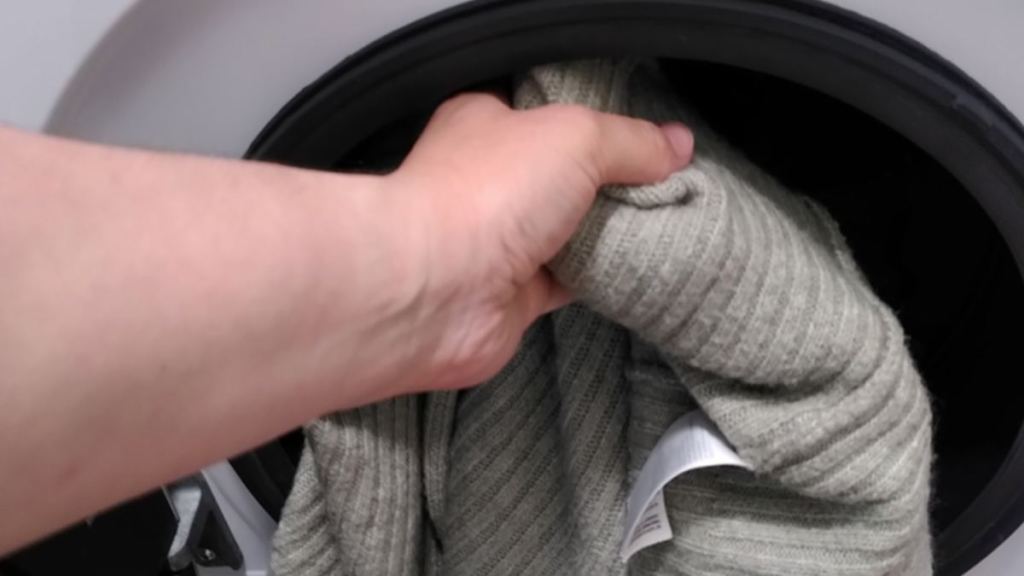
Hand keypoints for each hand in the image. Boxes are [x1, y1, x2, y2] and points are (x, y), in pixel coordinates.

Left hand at [389, 93, 693, 390]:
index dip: (601, 118)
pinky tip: (645, 267)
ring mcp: (501, 239)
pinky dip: (607, 276)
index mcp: (488, 122)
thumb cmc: (483, 194)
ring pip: (574, 229)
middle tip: (671, 183)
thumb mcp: (575, 137)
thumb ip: (630, 139)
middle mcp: (491, 179)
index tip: (652, 132)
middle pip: (568, 174)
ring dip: (615, 232)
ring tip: (673, 224)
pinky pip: (574, 279)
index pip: (550, 111)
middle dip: (616, 181)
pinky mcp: (515, 292)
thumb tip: (676, 144)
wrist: (435, 290)